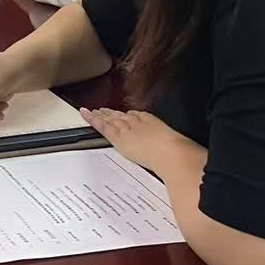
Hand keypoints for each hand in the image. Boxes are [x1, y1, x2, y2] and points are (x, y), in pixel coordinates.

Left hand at [80, 108, 201, 178]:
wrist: (172, 155)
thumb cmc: (178, 153)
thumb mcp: (177, 146)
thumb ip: (174, 146)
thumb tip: (179, 149)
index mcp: (152, 121)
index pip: (136, 116)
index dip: (128, 116)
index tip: (124, 114)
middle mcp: (138, 121)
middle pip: (121, 116)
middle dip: (111, 113)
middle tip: (102, 110)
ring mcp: (127, 128)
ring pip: (110, 119)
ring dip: (101, 115)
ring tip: (92, 112)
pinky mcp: (118, 136)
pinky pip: (102, 125)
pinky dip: (92, 119)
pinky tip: (85, 114)